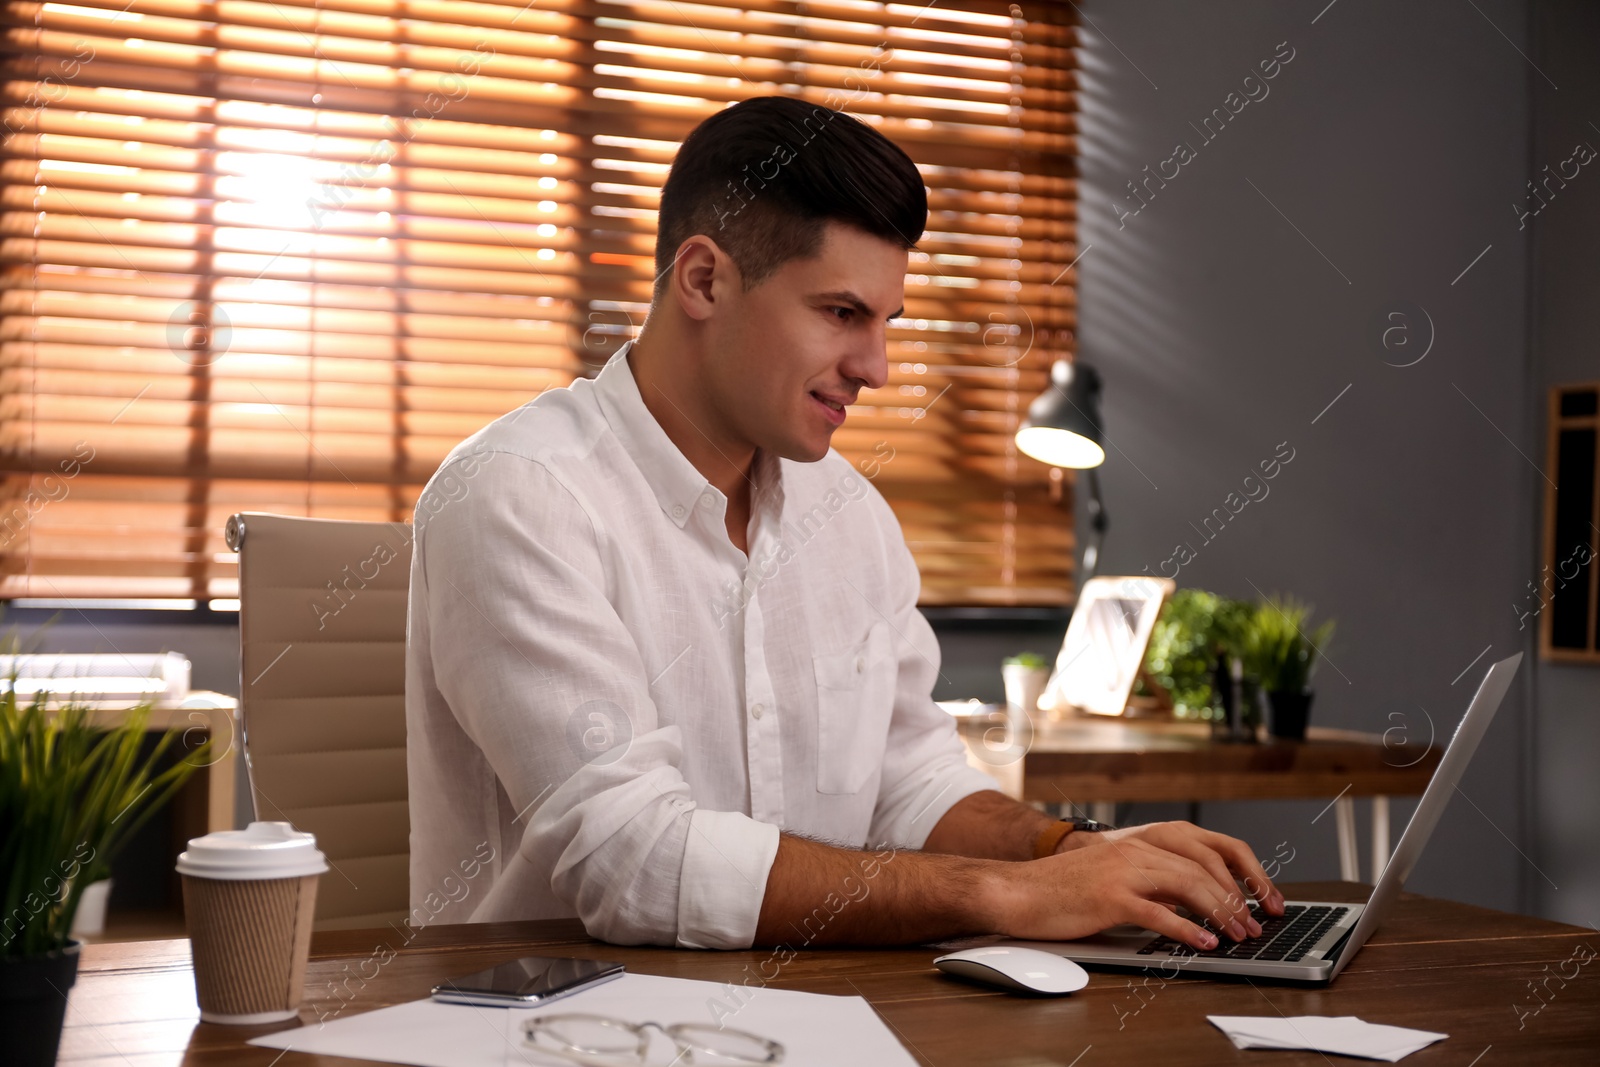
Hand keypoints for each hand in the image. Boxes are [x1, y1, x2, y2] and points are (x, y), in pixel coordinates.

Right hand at [1060, 821, 1284, 932]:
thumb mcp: (1113, 875)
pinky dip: (1187, 930)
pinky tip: (1204, 943)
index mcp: (1140, 844)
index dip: (1238, 875)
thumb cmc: (1062, 890)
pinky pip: (1158, 913)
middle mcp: (1135, 851)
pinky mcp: (1109, 898)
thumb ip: (1150, 881)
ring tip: (1238, 935)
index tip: (1257, 900)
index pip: (1206, 850)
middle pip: (1203, 868)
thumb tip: (1193, 903)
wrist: (1018, 891)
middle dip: (1235, 899)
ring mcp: (1122, 873)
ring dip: (1220, 914)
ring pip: (1188, 886)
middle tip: (1252, 926)